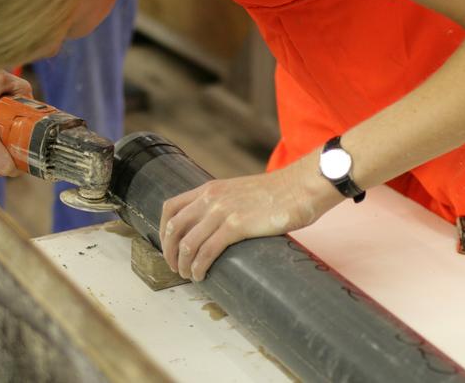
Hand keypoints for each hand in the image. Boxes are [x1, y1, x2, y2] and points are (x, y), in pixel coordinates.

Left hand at [159, 153, 342, 281]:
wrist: (300, 187)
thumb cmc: (277, 193)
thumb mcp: (240, 191)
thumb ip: (224, 204)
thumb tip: (216, 227)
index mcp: (209, 189)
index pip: (170, 208)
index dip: (163, 232)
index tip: (169, 248)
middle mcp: (210, 198)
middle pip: (174, 228)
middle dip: (169, 253)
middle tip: (176, 268)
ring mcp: (222, 212)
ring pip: (188, 244)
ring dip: (184, 265)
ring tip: (190, 276)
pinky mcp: (237, 226)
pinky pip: (207, 251)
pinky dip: (199, 267)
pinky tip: (202, 275)